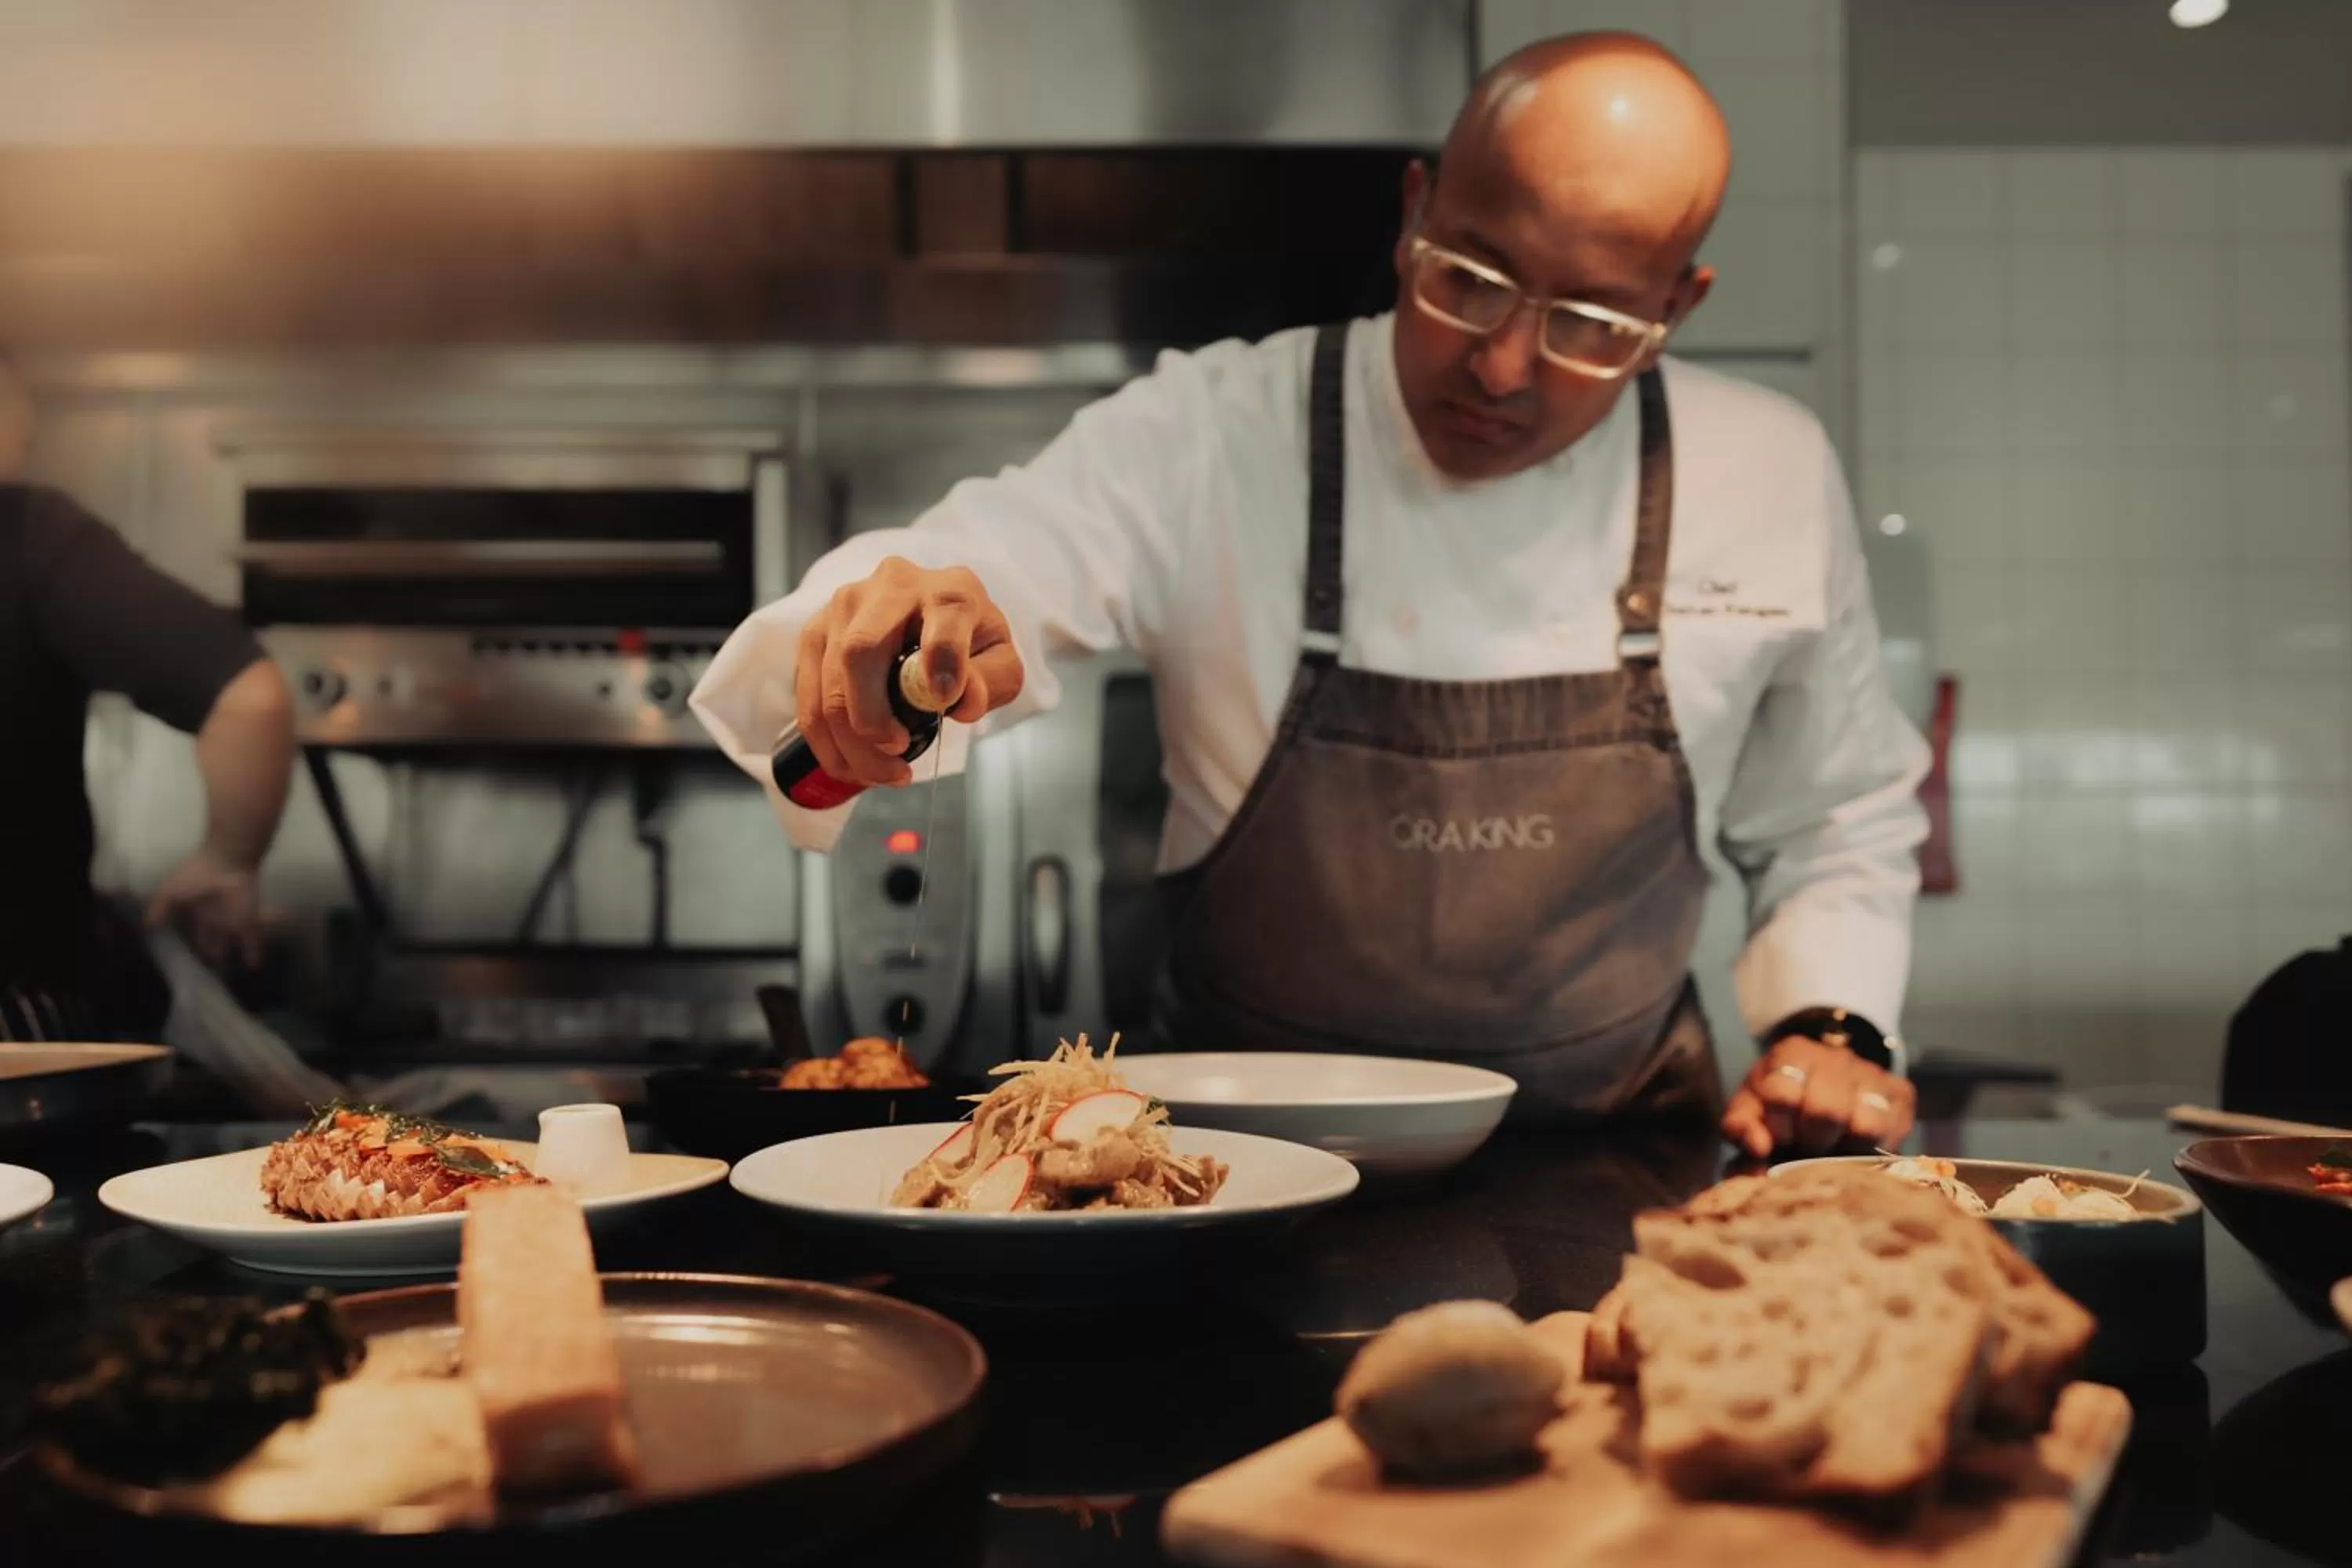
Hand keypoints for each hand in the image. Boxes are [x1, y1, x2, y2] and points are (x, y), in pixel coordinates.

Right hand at [144, 845, 264, 969]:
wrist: (226, 861)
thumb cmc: (196, 874)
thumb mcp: (170, 891)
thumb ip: (159, 909)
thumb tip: (145, 927)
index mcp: (197, 912)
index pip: (193, 934)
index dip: (190, 947)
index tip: (186, 963)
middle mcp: (214, 919)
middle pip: (211, 942)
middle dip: (210, 956)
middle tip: (208, 974)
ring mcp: (231, 921)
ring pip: (229, 944)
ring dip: (228, 957)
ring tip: (227, 975)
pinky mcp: (247, 922)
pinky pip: (251, 941)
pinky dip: (253, 954)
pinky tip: (254, 968)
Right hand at [794, 556, 1024, 787]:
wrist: (930, 616)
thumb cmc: (967, 642)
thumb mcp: (998, 660)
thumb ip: (993, 680)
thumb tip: (962, 702)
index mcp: (948, 590)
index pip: (945, 614)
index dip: (943, 657)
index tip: (946, 700)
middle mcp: (890, 586)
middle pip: (861, 649)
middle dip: (873, 716)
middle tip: (898, 751)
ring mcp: (844, 607)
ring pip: (829, 680)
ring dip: (850, 742)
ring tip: (884, 773)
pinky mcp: (815, 633)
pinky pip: (808, 696)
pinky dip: (827, 742)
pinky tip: (853, 765)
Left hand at [1719, 1036, 1915, 1159]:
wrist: (1825, 1077)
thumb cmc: (1781, 1101)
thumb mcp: (1751, 1107)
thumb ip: (1742, 1126)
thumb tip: (1758, 1147)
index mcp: (1793, 1052)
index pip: (1783, 1094)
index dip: (1779, 1127)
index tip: (1779, 1139)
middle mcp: (1837, 1057)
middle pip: (1827, 1111)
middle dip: (1812, 1139)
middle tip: (1808, 1145)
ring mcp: (1873, 1073)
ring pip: (1865, 1125)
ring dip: (1845, 1145)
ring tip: (1833, 1144)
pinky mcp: (1902, 1094)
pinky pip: (1892, 1132)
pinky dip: (1873, 1146)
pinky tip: (1856, 1142)